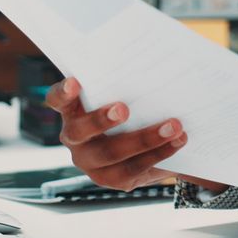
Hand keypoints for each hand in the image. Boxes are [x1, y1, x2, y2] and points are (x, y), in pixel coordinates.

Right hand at [43, 77, 222, 190]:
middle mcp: (75, 139)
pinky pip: (134, 169)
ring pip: (112, 155)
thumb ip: (129, 81)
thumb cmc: (132, 106)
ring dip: (145, 140)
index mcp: (72, 111)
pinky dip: (160, 154)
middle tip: (123, 108)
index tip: (75, 82)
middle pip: (81, 132)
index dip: (63, 93)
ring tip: (174, 126)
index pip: (58, 101)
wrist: (145, 143)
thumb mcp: (126, 93)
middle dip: (100, 120)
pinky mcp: (113, 179)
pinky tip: (179, 141)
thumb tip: (161, 58)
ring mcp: (91, 163)